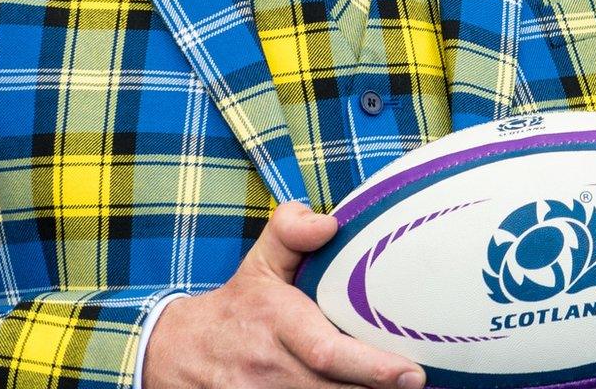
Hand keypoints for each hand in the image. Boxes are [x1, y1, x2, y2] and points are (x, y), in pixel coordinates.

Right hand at [143, 201, 424, 388]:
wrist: (178, 352)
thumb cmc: (239, 304)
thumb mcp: (262, 260)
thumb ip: (293, 230)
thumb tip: (330, 222)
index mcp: (277, 322)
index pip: (326, 352)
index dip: (371, 367)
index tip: (411, 374)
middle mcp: (269, 366)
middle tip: (417, 383)